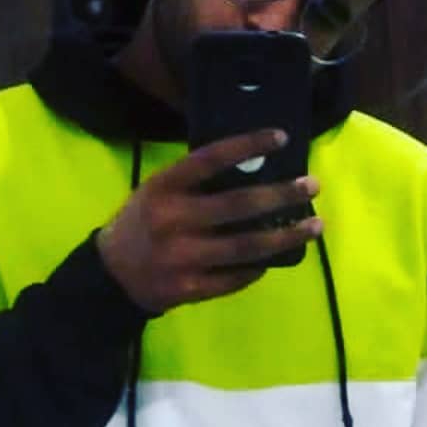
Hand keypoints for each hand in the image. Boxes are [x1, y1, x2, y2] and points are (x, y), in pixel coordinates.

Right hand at [97, 128, 321, 313]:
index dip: (247, 145)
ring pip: (247, 247)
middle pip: (239, 205)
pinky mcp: (190, 288)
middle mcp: (173, 220)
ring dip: (286, 236)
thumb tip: (254, 170)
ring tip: (314, 226)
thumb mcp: (157, 191)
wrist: (112, 275)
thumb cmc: (142, 223)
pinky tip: (278, 255)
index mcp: (164, 188)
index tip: (281, 138)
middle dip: (282, 195)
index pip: (210, 159)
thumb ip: (194, 183)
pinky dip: (260, 266)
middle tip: (312, 186)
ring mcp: (183, 257)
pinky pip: (237, 276)